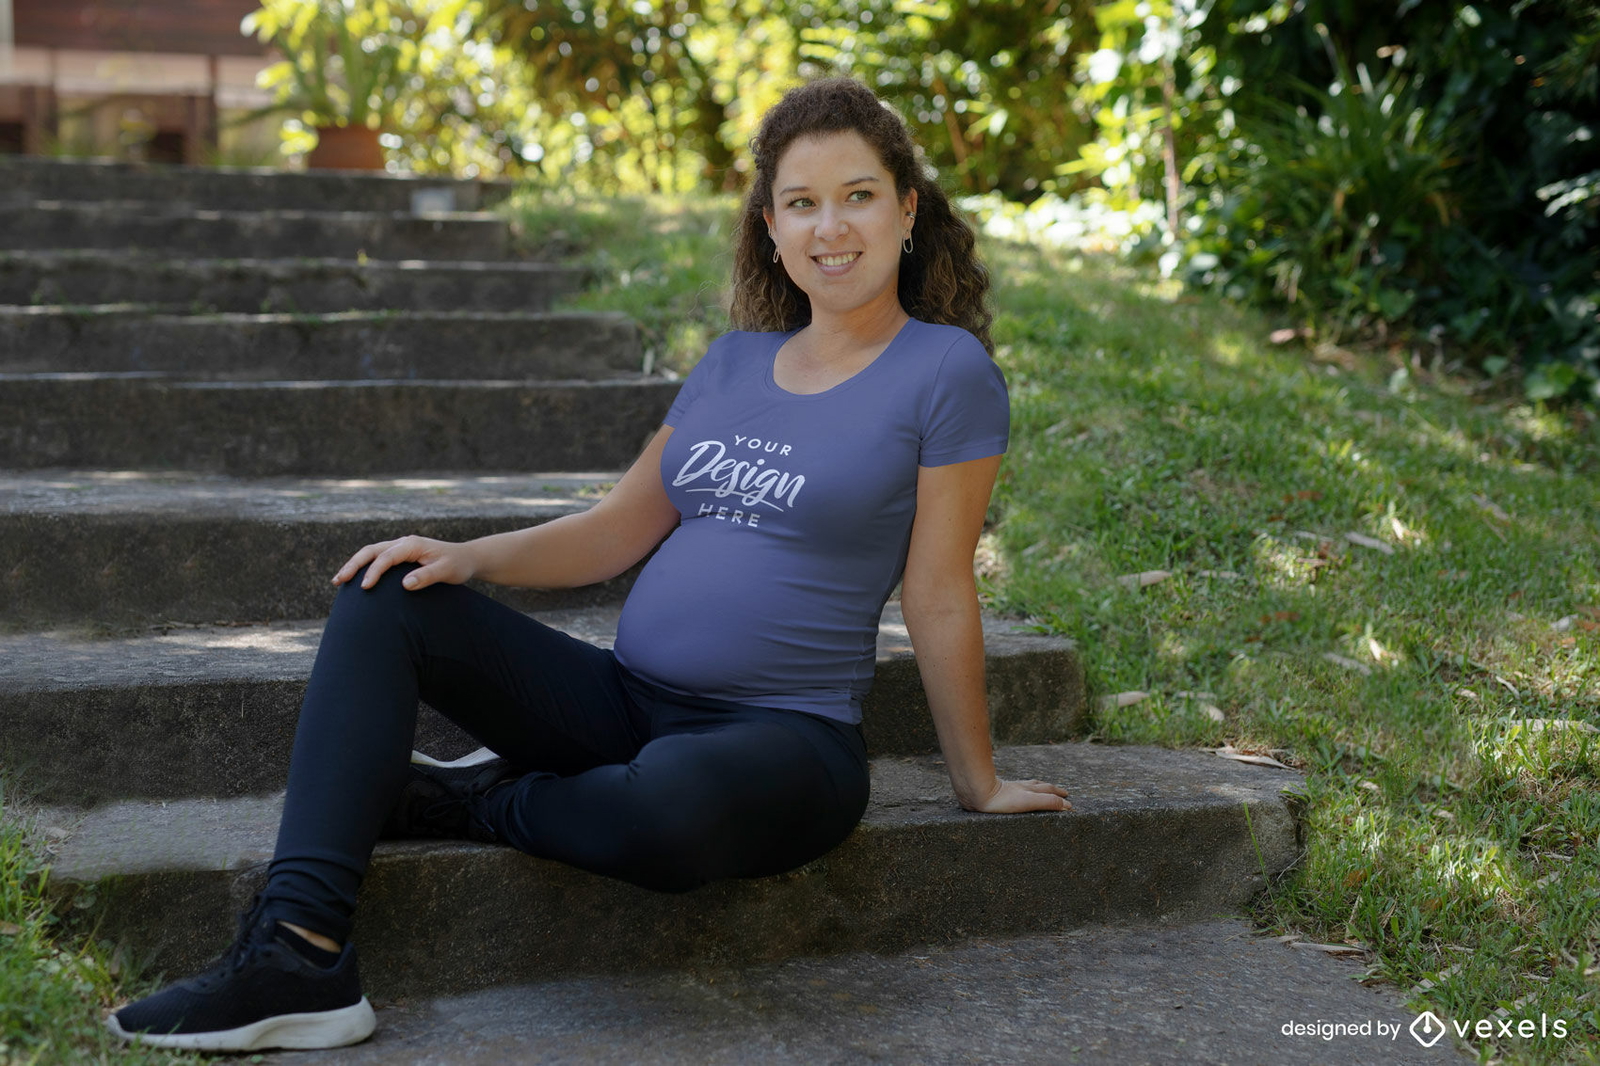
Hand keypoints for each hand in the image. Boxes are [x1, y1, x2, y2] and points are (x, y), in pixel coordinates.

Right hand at [332, 535, 475, 591]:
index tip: (364, 587)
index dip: (374, 572)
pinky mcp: (400, 556)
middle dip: (353, 565)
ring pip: (371, 553)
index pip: (386, 557)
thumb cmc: (458, 565)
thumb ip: (427, 576)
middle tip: (338, 580)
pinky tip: (355, 580)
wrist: (467, 558)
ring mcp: (400, 548)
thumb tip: (405, 585)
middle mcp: (403, 543)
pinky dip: (364, 567)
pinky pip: (377, 559)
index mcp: (412, 545)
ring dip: (354, 565)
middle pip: (371, 551)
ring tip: (338, 581)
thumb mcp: (447, 571)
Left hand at [959, 778, 1071, 813]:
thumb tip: (1067, 805)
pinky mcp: (998, 791)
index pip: (1049, 792)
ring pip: (1028, 786)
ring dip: (1039, 788)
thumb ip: (1047, 803)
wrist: (976, 793)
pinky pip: (1016, 789)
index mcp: (1029, 791)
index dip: (1060, 797)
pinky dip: (1023, 789)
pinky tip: (1016, 791)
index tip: (1069, 801)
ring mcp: (1010, 788)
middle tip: (1063, 793)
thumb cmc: (1001, 800)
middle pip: (1041, 787)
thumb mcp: (1028, 802)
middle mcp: (1021, 787)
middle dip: (1053, 790)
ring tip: (1043, 789)